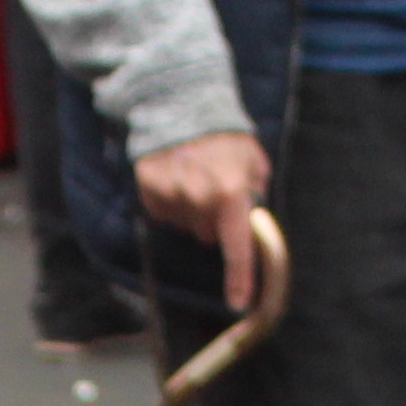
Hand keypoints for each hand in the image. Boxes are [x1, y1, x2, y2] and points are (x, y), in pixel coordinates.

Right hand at [133, 130, 271, 312]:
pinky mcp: (150, 191)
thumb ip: (254, 192)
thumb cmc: (224, 133)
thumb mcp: (254, 160)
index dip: (240, 278)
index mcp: (231, 193)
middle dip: (215, 219)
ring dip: (193, 209)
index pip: (237, 247)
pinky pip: (166, 213)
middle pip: (209, 235)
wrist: (180, 103)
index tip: (238, 302)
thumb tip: (249, 218)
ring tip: (194, 175)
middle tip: (216, 188)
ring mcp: (172, 197)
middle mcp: (200, 200)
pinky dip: (172, 201)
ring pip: (187, 224)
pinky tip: (176, 175)